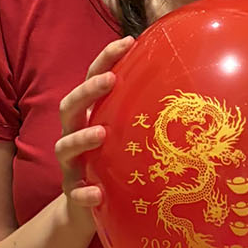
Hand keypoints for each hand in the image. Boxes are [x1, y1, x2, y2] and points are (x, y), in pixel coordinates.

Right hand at [55, 35, 135, 216]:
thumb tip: (182, 76)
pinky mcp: (72, 192)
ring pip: (65, 147)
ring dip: (81, 138)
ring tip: (100, 132)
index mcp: (88, 115)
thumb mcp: (125, 131)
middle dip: (87, 91)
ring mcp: (70, 163)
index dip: (105, 59)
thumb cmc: (113, 159)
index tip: (127, 41)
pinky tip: (97, 194)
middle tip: (110, 80)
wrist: (88, 205)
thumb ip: (139, 108)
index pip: (92, 79)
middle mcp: (73, 134)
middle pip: (69, 107)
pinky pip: (74, 193)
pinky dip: (83, 193)